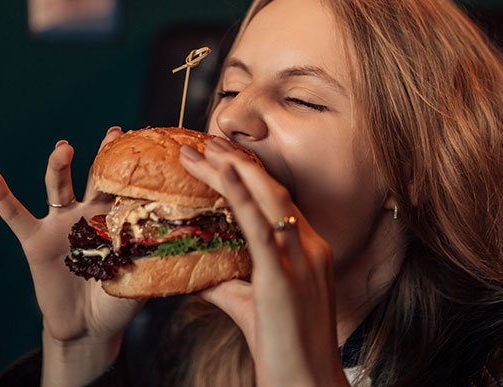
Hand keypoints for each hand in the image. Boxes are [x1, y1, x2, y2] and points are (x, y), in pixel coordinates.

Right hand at [0, 127, 144, 382]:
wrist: (88, 327)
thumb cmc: (120, 300)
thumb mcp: (142, 275)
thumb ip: (154, 253)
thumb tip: (181, 233)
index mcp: (115, 218)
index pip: (126, 187)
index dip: (135, 168)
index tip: (148, 146)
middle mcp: (88, 213)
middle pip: (94, 177)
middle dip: (103, 156)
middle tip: (114, 135)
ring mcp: (60, 223)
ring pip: (57, 186)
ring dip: (59, 165)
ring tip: (64, 147)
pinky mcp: (35, 240)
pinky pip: (14, 214)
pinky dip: (0, 194)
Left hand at [180, 138, 348, 386]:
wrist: (306, 383)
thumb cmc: (283, 347)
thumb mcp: (254, 304)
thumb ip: (226, 281)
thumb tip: (192, 269)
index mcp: (309, 250)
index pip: (278, 200)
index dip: (250, 174)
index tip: (223, 155)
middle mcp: (311, 248)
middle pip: (273, 190)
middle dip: (239, 161)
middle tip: (208, 140)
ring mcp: (302, 260)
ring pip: (268, 200)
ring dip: (233, 169)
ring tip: (204, 149)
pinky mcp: (284, 279)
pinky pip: (261, 229)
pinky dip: (241, 197)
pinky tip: (222, 174)